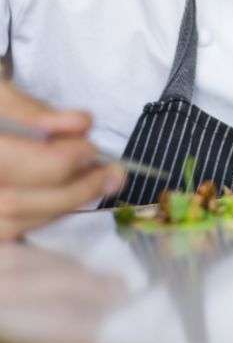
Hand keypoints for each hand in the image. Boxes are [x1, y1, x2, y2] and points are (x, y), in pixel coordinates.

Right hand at [0, 80, 125, 239]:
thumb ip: (31, 110)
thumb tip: (80, 125)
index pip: (12, 163)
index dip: (60, 159)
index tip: (91, 145)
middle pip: (15, 203)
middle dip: (73, 189)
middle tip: (112, 173)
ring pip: (12, 224)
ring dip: (62, 206)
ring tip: (98, 183)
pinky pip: (7, 233)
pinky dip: (42, 216)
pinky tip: (66, 197)